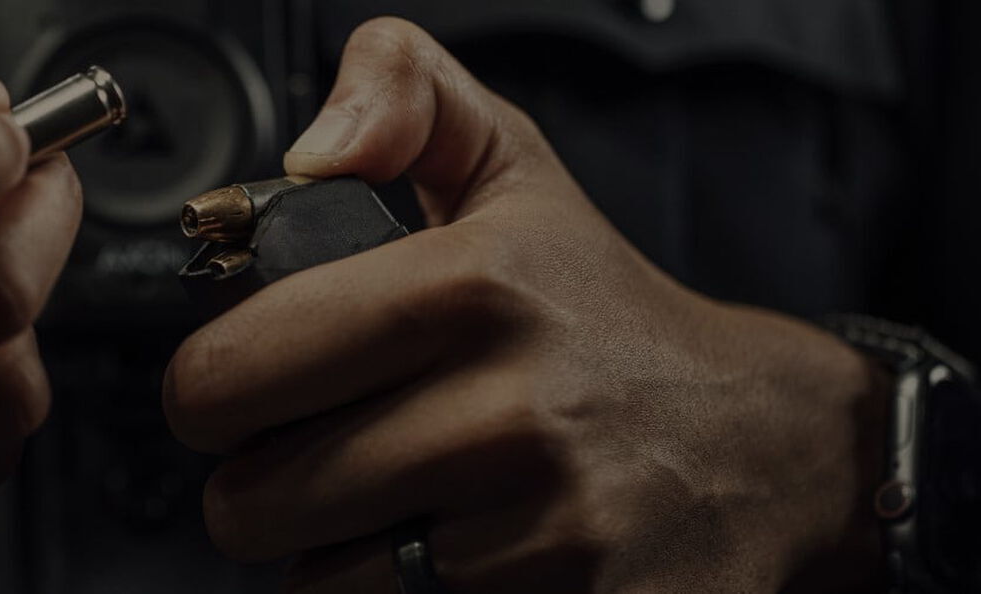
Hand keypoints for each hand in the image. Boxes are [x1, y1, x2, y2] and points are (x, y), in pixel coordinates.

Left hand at [164, 19, 886, 592]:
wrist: (767, 445)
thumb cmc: (605, 314)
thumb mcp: (513, 169)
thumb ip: (402, 94)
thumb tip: (310, 152)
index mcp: (472, 287)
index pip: (226, 376)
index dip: (214, 391)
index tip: (252, 389)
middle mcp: (513, 413)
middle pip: (252, 506)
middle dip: (265, 486)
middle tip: (325, 454)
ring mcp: (547, 536)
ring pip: (318, 588)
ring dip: (333, 557)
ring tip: (399, 505)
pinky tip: (456, 557)